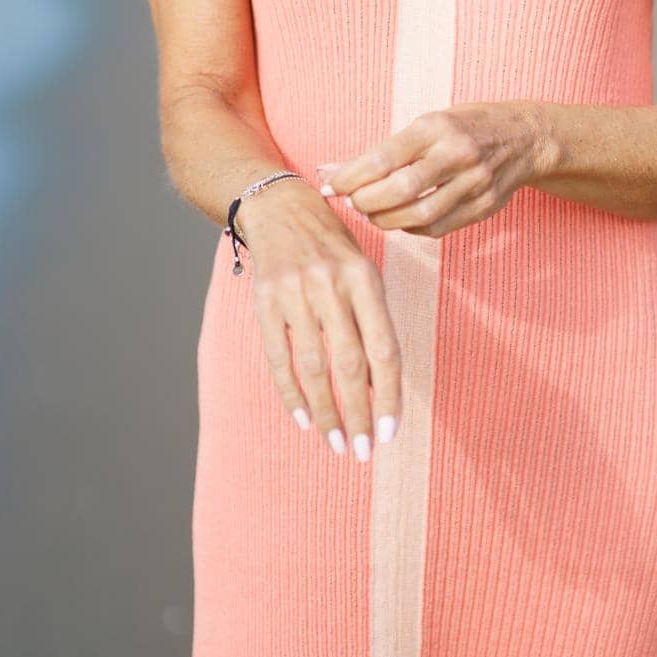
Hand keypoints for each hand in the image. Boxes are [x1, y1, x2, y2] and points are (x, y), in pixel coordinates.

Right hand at [237, 181, 401, 458]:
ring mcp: (296, 292)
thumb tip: (376, 386)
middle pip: (350, 363)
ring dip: (326, 412)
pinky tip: (303, 419)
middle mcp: (332, 284)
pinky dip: (291, 392)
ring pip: (314, 366)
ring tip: (336, 443)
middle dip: (359, 414)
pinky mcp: (265, 300)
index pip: (384, 348)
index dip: (389, 395)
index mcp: (364, 277)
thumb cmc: (330, 244)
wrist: (278, 205)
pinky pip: (279, 357)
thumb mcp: (361, 268)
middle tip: (363, 451)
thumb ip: (371, 320)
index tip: (391, 432)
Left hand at [316, 101, 545, 238]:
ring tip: (371, 213)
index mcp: (437, 127)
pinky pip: (437, 228)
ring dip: (385, 220)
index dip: (351, 176)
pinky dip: (410, 229)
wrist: (524, 137)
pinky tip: (399, 220)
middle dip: (366, 201)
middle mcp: (457, 154)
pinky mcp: (483, 208)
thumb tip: (332, 170)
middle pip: (400, 190)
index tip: (331, 184)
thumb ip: (384, 150)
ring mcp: (474, 184)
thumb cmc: (464, 126)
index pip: (384, 157)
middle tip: (351, 202)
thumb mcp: (427, 123)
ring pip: (419, 215)